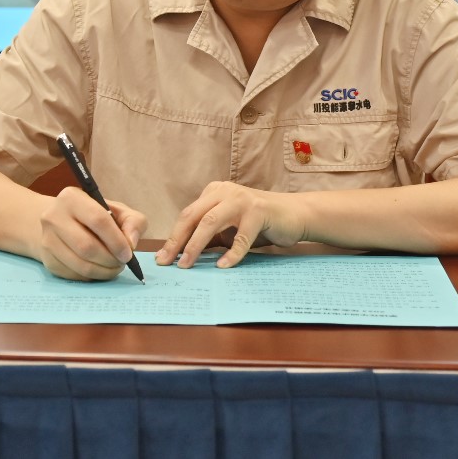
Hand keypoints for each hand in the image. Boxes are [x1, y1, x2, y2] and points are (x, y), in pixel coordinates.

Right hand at [36, 186, 147, 280]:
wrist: (59, 222)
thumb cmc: (93, 215)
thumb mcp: (117, 210)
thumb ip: (133, 221)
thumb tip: (131, 243)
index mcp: (72, 198)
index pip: (98, 220)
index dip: (116, 240)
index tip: (128, 253)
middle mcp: (53, 217)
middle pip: (87, 247)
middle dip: (110, 259)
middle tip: (122, 263)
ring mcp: (47, 240)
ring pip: (80, 265)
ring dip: (103, 272)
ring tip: (114, 267)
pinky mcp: (48, 260)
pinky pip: (74, 275)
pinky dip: (92, 277)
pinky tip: (99, 270)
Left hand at [155, 181, 307, 268]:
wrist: (295, 215)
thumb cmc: (260, 224)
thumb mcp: (229, 228)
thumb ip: (209, 237)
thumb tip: (181, 255)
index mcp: (214, 192)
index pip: (187, 215)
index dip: (173, 237)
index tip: (162, 258)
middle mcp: (225, 192)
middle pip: (193, 216)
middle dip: (177, 241)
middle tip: (167, 263)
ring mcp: (242, 200)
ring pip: (211, 222)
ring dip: (195, 245)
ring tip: (186, 265)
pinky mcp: (259, 212)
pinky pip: (241, 236)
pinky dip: (231, 253)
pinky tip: (222, 266)